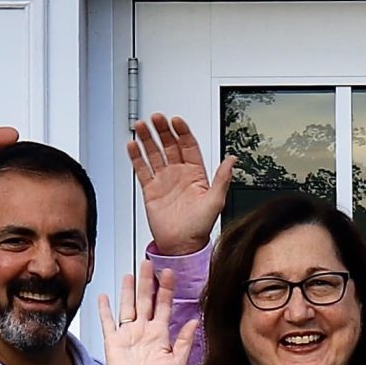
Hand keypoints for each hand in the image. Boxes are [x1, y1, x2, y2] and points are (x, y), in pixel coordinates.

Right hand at [95, 263, 198, 364]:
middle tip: (149, 263)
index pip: (164, 305)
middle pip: (146, 300)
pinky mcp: (113, 342)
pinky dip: (104, 309)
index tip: (169, 273)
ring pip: (128, 306)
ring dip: (128, 290)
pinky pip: (108, 322)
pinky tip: (103, 296)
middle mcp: (144, 331)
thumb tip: (194, 321)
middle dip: (148, 281)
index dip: (167, 289)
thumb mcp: (178, 363)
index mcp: (160, 335)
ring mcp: (128, 335)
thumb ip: (184, 340)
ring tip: (130, 273)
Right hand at [131, 113, 238, 255]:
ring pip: (154, 153)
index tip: (176, 121)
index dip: (182, 132)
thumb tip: (233, 160)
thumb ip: (222, 179)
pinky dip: (136, 157)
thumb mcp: (216, 201)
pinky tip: (132, 146)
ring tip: (140, 126)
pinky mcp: (150, 189)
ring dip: (147, 139)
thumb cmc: (200, 227)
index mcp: (196, 174)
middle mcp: (179, 174)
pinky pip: (142, 169)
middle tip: (156, 118)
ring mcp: (164, 180)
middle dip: (162, 130)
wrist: (181, 245)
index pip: (188, 146)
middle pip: (169, 145)